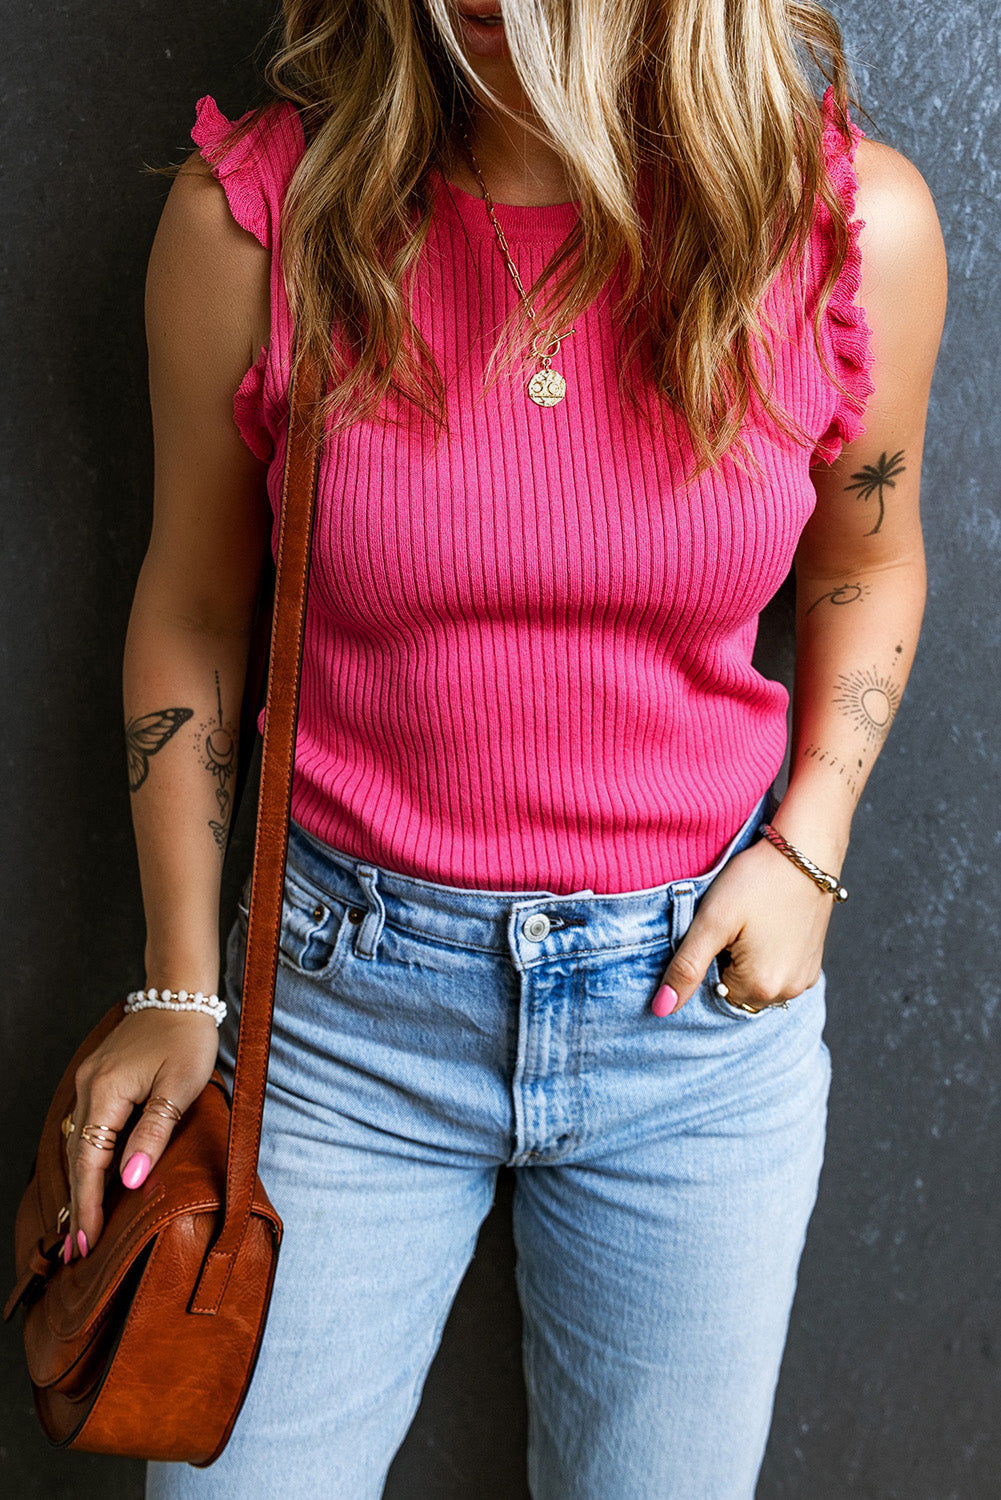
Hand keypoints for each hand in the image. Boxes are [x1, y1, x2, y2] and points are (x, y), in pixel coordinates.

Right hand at [63, 1009, 219, 1261]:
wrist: (180, 994)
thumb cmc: (187, 1038)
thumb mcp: (179, 1086)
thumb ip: (153, 1132)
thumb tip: (130, 1179)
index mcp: (105, 1092)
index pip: (91, 1161)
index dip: (89, 1204)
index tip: (88, 1241)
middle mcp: (89, 1089)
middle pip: (78, 1157)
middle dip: (79, 1204)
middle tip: (79, 1250)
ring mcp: (90, 1083)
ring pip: (79, 1143)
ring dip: (80, 1184)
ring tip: (83, 1226)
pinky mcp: (98, 1080)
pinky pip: (86, 1127)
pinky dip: (87, 1158)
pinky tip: (93, 1179)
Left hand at [655, 840, 835, 1014]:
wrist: (805, 851)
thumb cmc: (756, 880)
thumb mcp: (712, 921)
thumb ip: (686, 968)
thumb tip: (661, 1010)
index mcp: (760, 987)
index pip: (713, 991)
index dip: (709, 959)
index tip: (718, 930)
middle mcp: (787, 992)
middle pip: (736, 991)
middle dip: (728, 963)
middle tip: (734, 924)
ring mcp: (804, 979)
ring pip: (757, 982)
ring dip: (748, 961)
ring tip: (751, 923)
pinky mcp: (813, 964)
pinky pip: (778, 972)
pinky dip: (768, 956)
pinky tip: (768, 925)